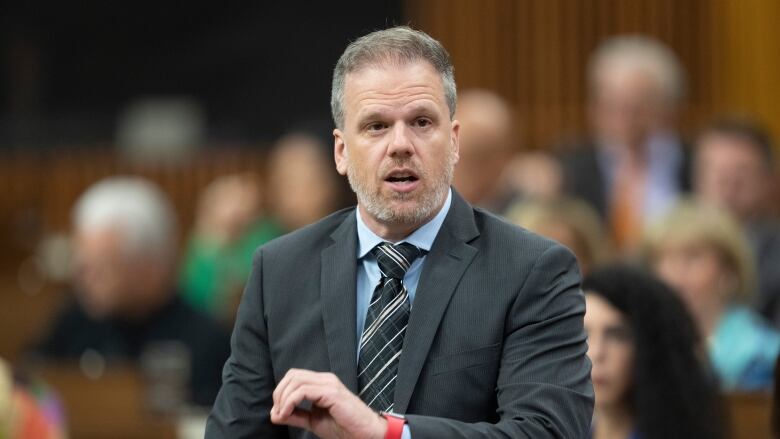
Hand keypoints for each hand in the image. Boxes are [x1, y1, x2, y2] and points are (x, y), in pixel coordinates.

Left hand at [271, 369, 387, 438]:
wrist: (365, 433)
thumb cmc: (344, 427)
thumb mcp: (313, 421)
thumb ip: (295, 416)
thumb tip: (274, 414)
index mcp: (322, 383)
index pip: (295, 377)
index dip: (281, 391)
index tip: (278, 412)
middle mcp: (325, 379)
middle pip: (293, 375)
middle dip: (279, 393)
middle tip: (278, 412)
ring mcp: (329, 384)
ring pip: (296, 381)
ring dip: (283, 399)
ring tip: (282, 415)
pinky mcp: (331, 392)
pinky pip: (304, 391)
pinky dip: (290, 402)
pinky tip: (288, 413)